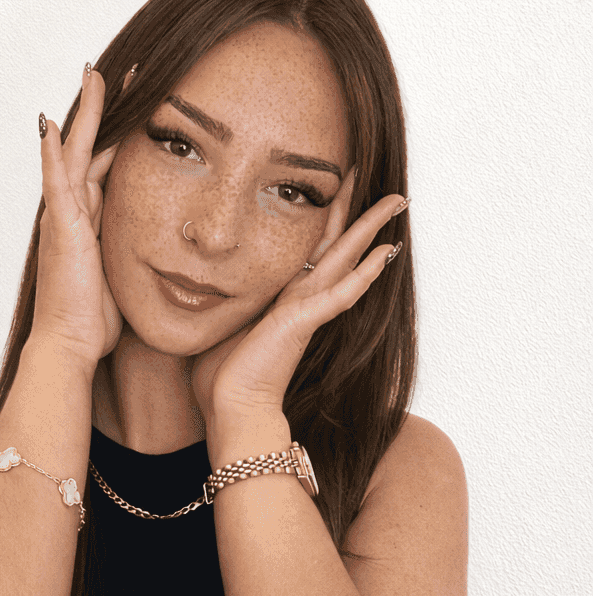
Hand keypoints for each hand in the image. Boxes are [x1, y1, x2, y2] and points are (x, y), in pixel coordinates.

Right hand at [31, 65, 122, 365]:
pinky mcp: (60, 226)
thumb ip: (137, 253)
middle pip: (89, 145)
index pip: (106, 161)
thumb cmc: (95, 320)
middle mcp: (72, 209)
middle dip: (105, 107)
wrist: (69, 345)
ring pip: (73, 150)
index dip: (121, 129)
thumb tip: (170, 249)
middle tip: (116, 69)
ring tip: (94, 74)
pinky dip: (52, 150)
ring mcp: (62, 215)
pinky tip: (51, 123)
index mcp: (90, 218)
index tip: (140, 98)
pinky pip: (55, 180)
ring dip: (85, 113)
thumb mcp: (125, 274)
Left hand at [190, 170, 406, 441]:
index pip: (312, 250)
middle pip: (338, 245)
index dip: (326, 220)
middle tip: (388, 187)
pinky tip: (387, 251)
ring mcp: (307, 310)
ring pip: (347, 259)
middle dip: (360, 213)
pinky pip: (342, 293)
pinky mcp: (303, 323)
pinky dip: (365, 272)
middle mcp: (303, 299)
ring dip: (371, 229)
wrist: (231, 408)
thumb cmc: (222, 372)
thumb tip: (199, 278)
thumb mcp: (222, 319)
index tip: (337, 191)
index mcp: (284, 297)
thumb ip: (225, 297)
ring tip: (397, 201)